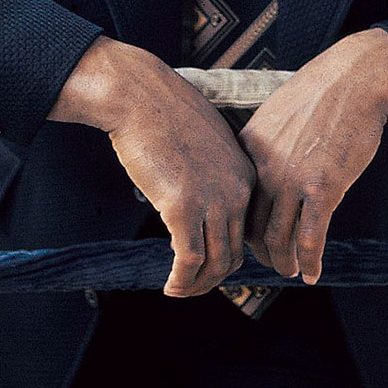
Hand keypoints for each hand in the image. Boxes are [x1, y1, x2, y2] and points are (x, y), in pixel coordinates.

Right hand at [49, 37, 255, 297]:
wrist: (140, 95)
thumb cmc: (164, 113)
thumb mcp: (203, 142)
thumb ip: (210, 171)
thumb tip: (199, 193)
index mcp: (245, 173)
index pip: (247, 229)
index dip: (228, 253)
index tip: (209, 265)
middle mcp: (236, 190)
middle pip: (235, 252)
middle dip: (214, 276)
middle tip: (193, 285)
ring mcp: (212, 200)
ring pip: (216, 263)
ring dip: (198, 285)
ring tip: (179, 291)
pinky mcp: (183, 207)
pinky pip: (190, 260)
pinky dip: (182, 281)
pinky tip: (169, 287)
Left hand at [239, 28, 387, 284]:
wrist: (354, 81)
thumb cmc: (320, 95)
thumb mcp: (276, 113)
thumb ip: (264, 143)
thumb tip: (260, 165)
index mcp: (249, 148)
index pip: (237, 199)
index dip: (242, 223)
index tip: (251, 236)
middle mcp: (264, 167)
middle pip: (251, 225)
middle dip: (259, 251)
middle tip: (270, 261)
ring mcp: (292, 180)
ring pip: (277, 239)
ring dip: (282, 262)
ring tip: (289, 270)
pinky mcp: (323, 189)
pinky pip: (310, 238)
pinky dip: (309, 262)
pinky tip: (312, 275)